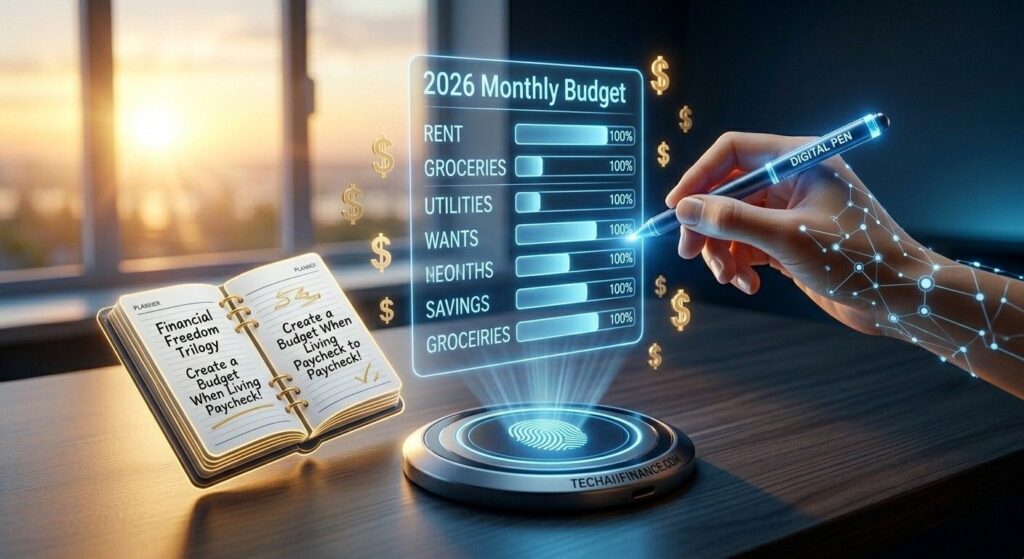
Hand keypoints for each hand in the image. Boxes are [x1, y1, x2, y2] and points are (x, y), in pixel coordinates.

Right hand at [666, 132, 931, 335]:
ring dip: (724, 252)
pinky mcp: (790, 242)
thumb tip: (686, 209)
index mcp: (800, 161)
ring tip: (731, 278)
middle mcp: (794, 182)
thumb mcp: (787, 238)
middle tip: (690, 253)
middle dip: (708, 224)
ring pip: (734, 223)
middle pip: (727, 191)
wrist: (901, 299)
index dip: (699, 177)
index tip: (676, 208)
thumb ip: (732, 220)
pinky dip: (741, 266)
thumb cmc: (857, 258)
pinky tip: (749, 286)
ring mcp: (791, 213)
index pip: (733, 152)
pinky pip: (748, 247)